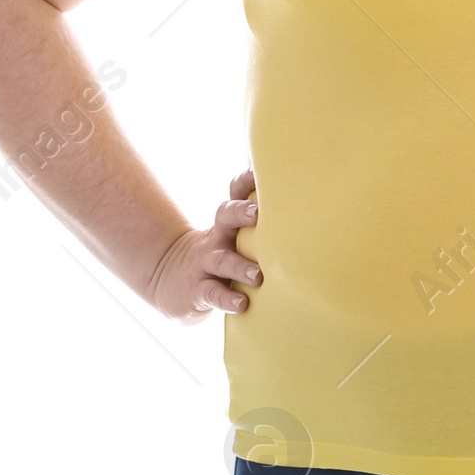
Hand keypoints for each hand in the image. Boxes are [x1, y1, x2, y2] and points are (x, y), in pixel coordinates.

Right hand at [145, 169, 261, 317]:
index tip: (261, 170)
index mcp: (228, 224)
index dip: (246, 181)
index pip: (236, 194)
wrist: (170, 281)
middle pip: (225, 216)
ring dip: (239, 266)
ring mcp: (205, 264)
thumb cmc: (218, 258)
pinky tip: (241, 303)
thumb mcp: (233, 238)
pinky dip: (227, 298)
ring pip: (222, 260)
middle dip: (241, 212)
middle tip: (258, 214)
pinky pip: (212, 293)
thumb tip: (304, 214)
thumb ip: (261, 228)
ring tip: (257, 276)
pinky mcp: (198, 290)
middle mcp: (217, 239)